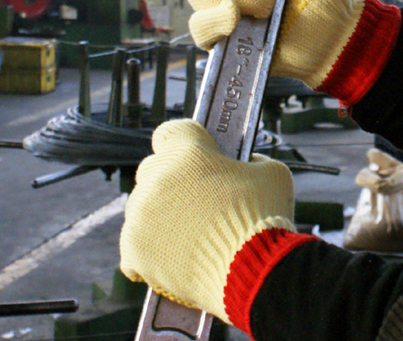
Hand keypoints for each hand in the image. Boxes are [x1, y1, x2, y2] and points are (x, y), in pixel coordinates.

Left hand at [119, 119, 294, 323]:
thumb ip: (251, 161)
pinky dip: (148, 252)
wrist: (253, 271)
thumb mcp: (271, 173)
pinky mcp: (133, 250)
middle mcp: (157, 178)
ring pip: (141, 208)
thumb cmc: (264, 218)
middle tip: (197, 200)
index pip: (170, 132)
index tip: (193, 155)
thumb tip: (243, 165)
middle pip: (153, 170)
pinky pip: (132, 246)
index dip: (182, 143)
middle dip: (172, 182)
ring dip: (159, 216)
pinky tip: (169, 255)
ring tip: (189, 235)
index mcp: (188, 152)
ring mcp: (140, 215)